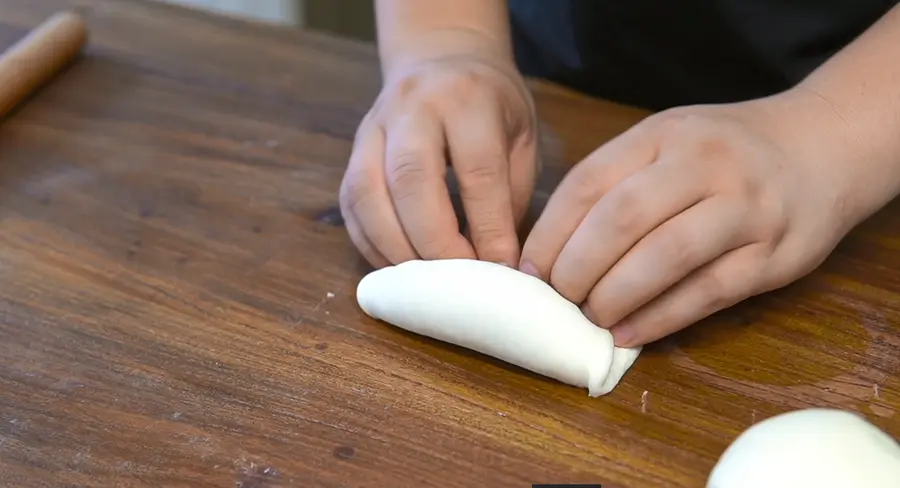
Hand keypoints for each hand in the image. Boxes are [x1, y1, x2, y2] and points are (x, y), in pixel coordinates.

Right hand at [339, 54, 538, 268]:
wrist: (439, 58)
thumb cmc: (491, 105)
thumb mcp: (520, 136)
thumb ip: (510, 194)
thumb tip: (499, 264)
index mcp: (465, 99)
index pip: (477, 171)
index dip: (488, 227)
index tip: (501, 268)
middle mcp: (412, 108)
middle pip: (410, 181)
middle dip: (435, 243)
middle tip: (458, 282)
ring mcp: (373, 128)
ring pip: (368, 195)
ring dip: (395, 248)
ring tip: (425, 283)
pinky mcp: (351, 152)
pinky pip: (352, 206)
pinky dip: (372, 245)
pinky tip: (398, 266)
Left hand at [520, 93, 856, 346]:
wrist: (820, 147)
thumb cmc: (722, 152)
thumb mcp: (666, 142)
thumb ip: (616, 182)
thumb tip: (550, 252)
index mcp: (663, 134)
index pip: (589, 183)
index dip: (550, 233)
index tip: (529, 270)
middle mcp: (704, 164)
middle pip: (623, 219)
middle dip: (578, 267)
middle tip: (559, 297)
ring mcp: (745, 208)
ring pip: (666, 257)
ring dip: (616, 295)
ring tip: (591, 317)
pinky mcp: (774, 255)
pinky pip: (707, 293)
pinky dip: (660, 319)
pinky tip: (628, 333)